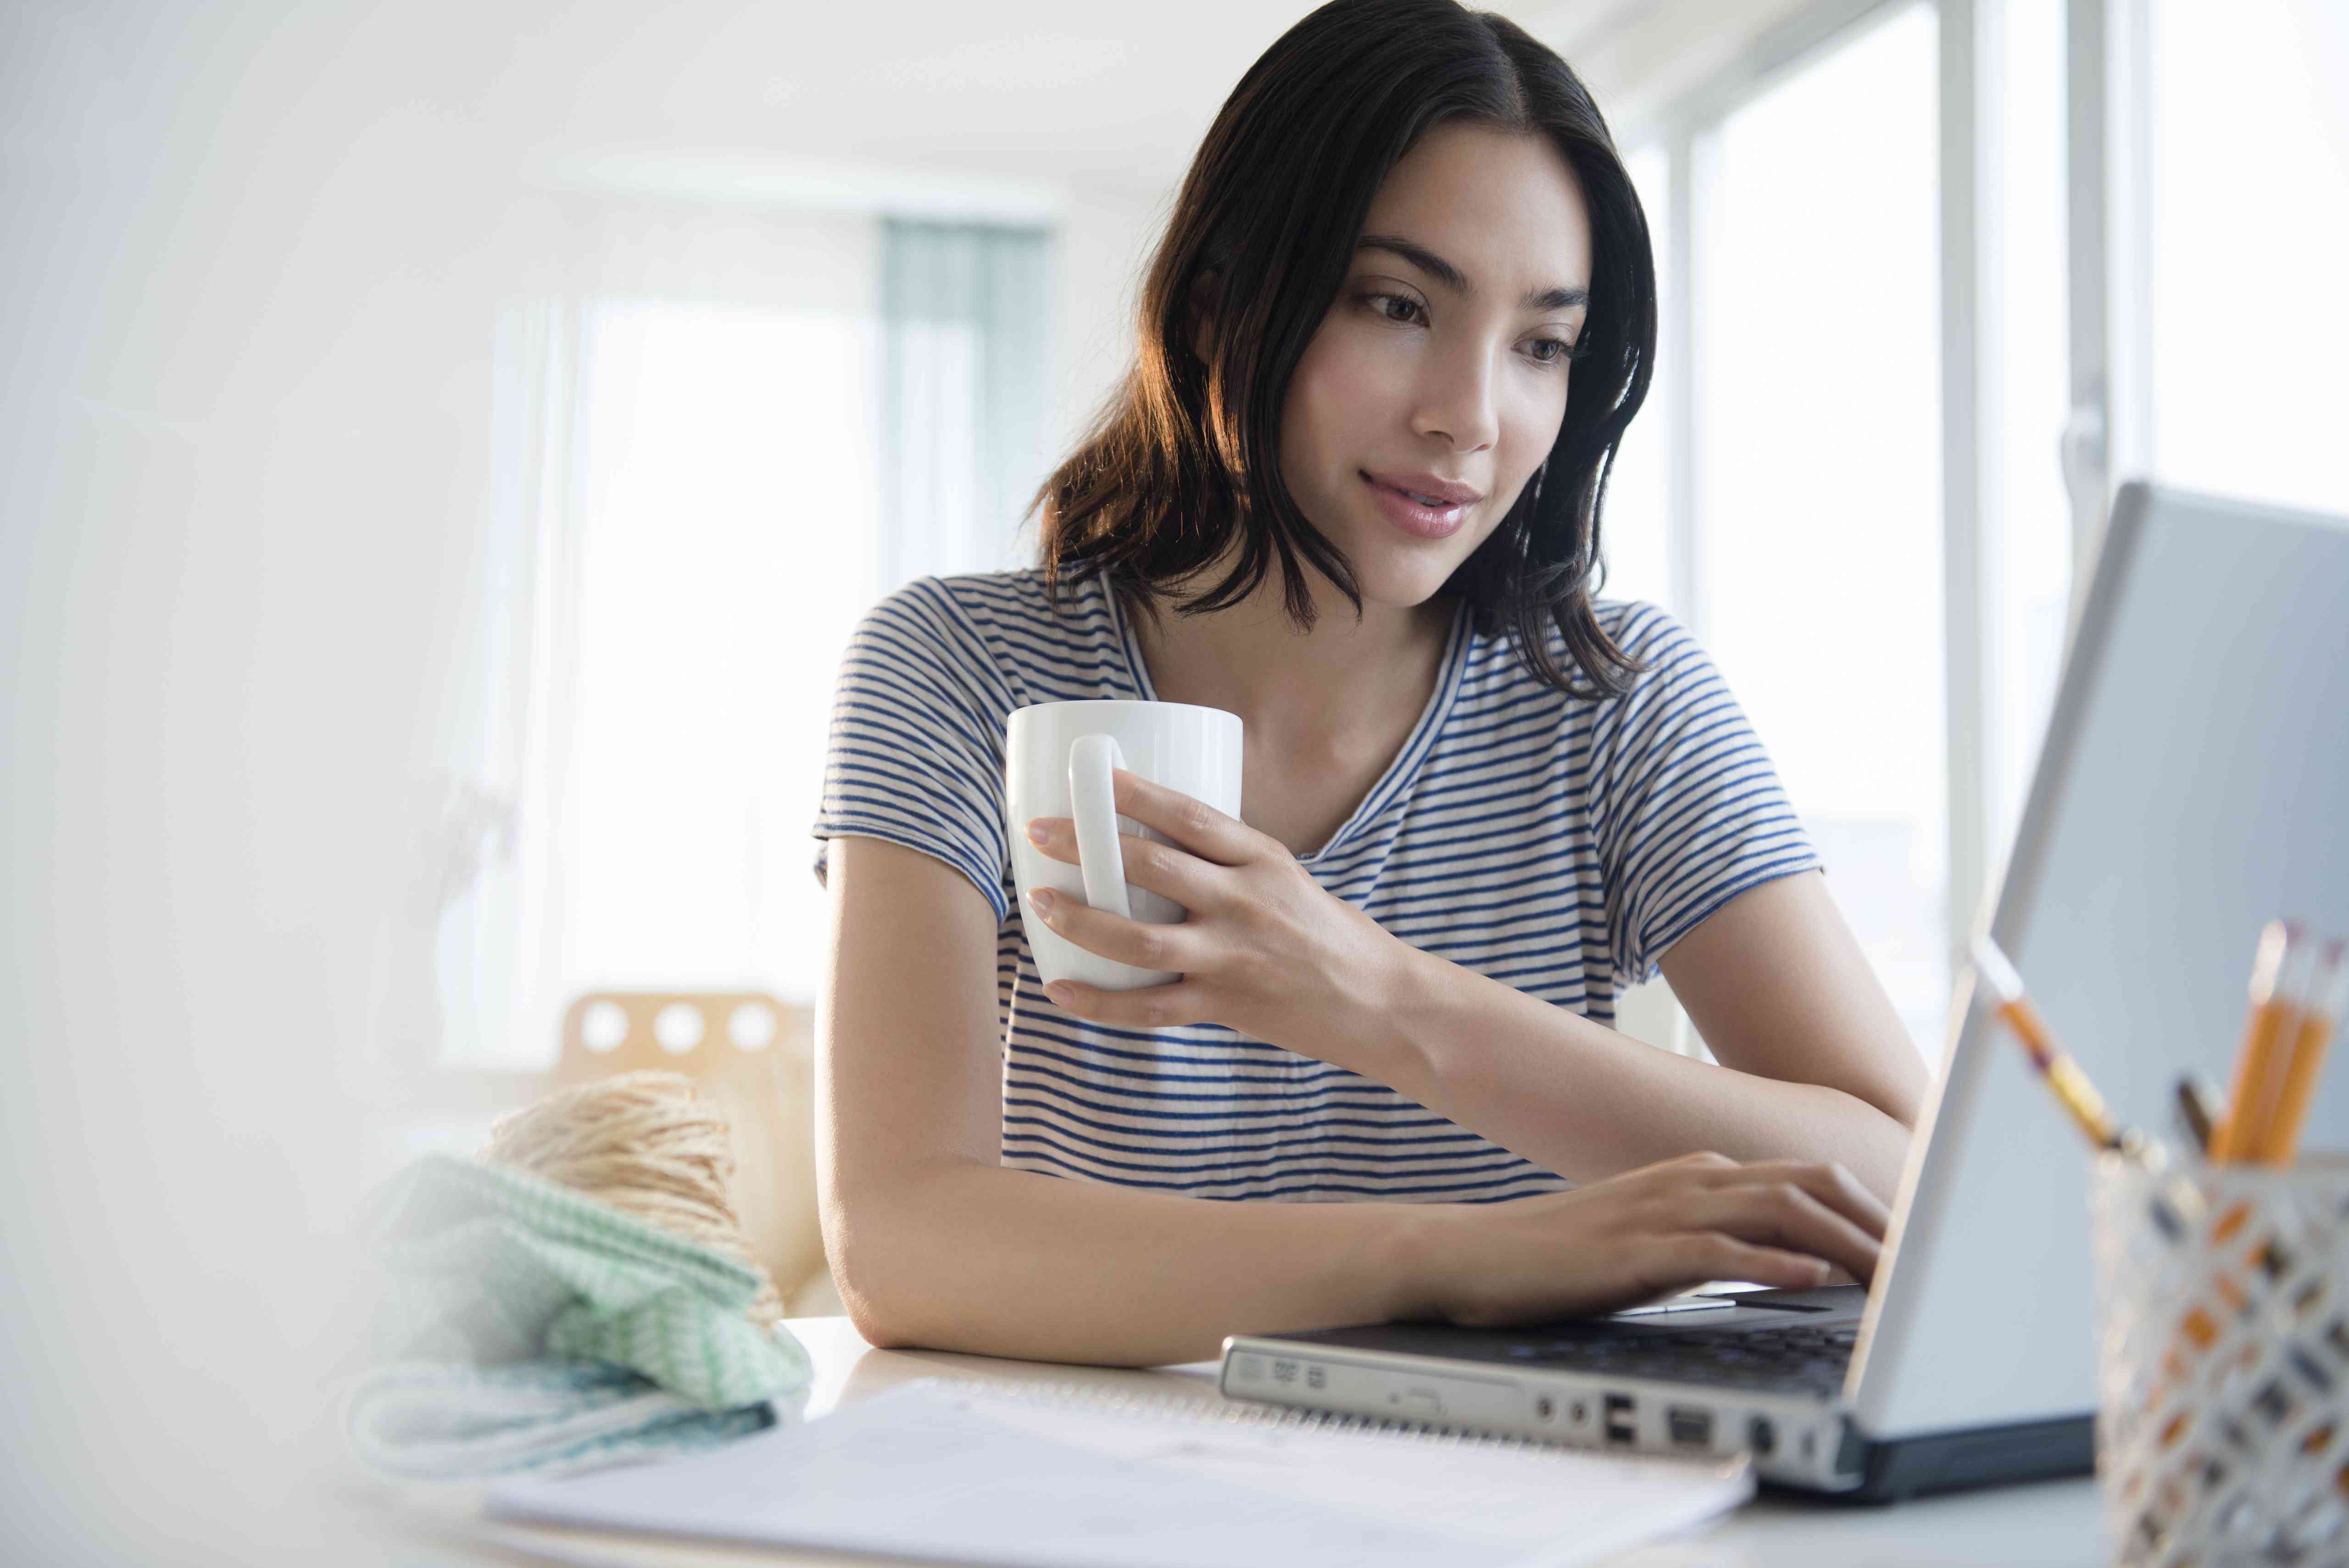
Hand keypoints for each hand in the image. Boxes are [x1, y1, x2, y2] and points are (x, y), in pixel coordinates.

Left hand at [1022, 768, 1405, 1062]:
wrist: (1379, 1002)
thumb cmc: (1326, 932)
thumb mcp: (1284, 876)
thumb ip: (1224, 860)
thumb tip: (1149, 836)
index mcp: (1261, 859)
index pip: (1191, 816)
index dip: (1136, 794)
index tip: (1092, 775)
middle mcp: (1245, 903)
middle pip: (1154, 869)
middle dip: (1089, 846)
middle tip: (1038, 832)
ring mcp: (1233, 958)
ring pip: (1141, 941)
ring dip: (1082, 921)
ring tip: (1040, 903)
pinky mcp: (1226, 1007)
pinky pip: (1150, 1009)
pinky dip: (1101, 1004)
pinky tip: (1061, 991)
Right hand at [1421, 1152, 1889, 1326]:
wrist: (1474, 1255)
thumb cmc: (1562, 1256)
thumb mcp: (1655, 1237)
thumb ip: (1717, 1239)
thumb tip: (1792, 1264)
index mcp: (1697, 1172)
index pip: (1808, 1179)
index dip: (1872, 1209)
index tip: (1917, 1247)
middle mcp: (1689, 1179)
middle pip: (1809, 1185)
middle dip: (1877, 1221)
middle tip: (1929, 1264)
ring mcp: (1660, 1209)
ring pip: (1776, 1209)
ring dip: (1844, 1243)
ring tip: (1894, 1277)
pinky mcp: (1634, 1249)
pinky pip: (1716, 1249)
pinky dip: (1770, 1261)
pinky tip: (1809, 1279)